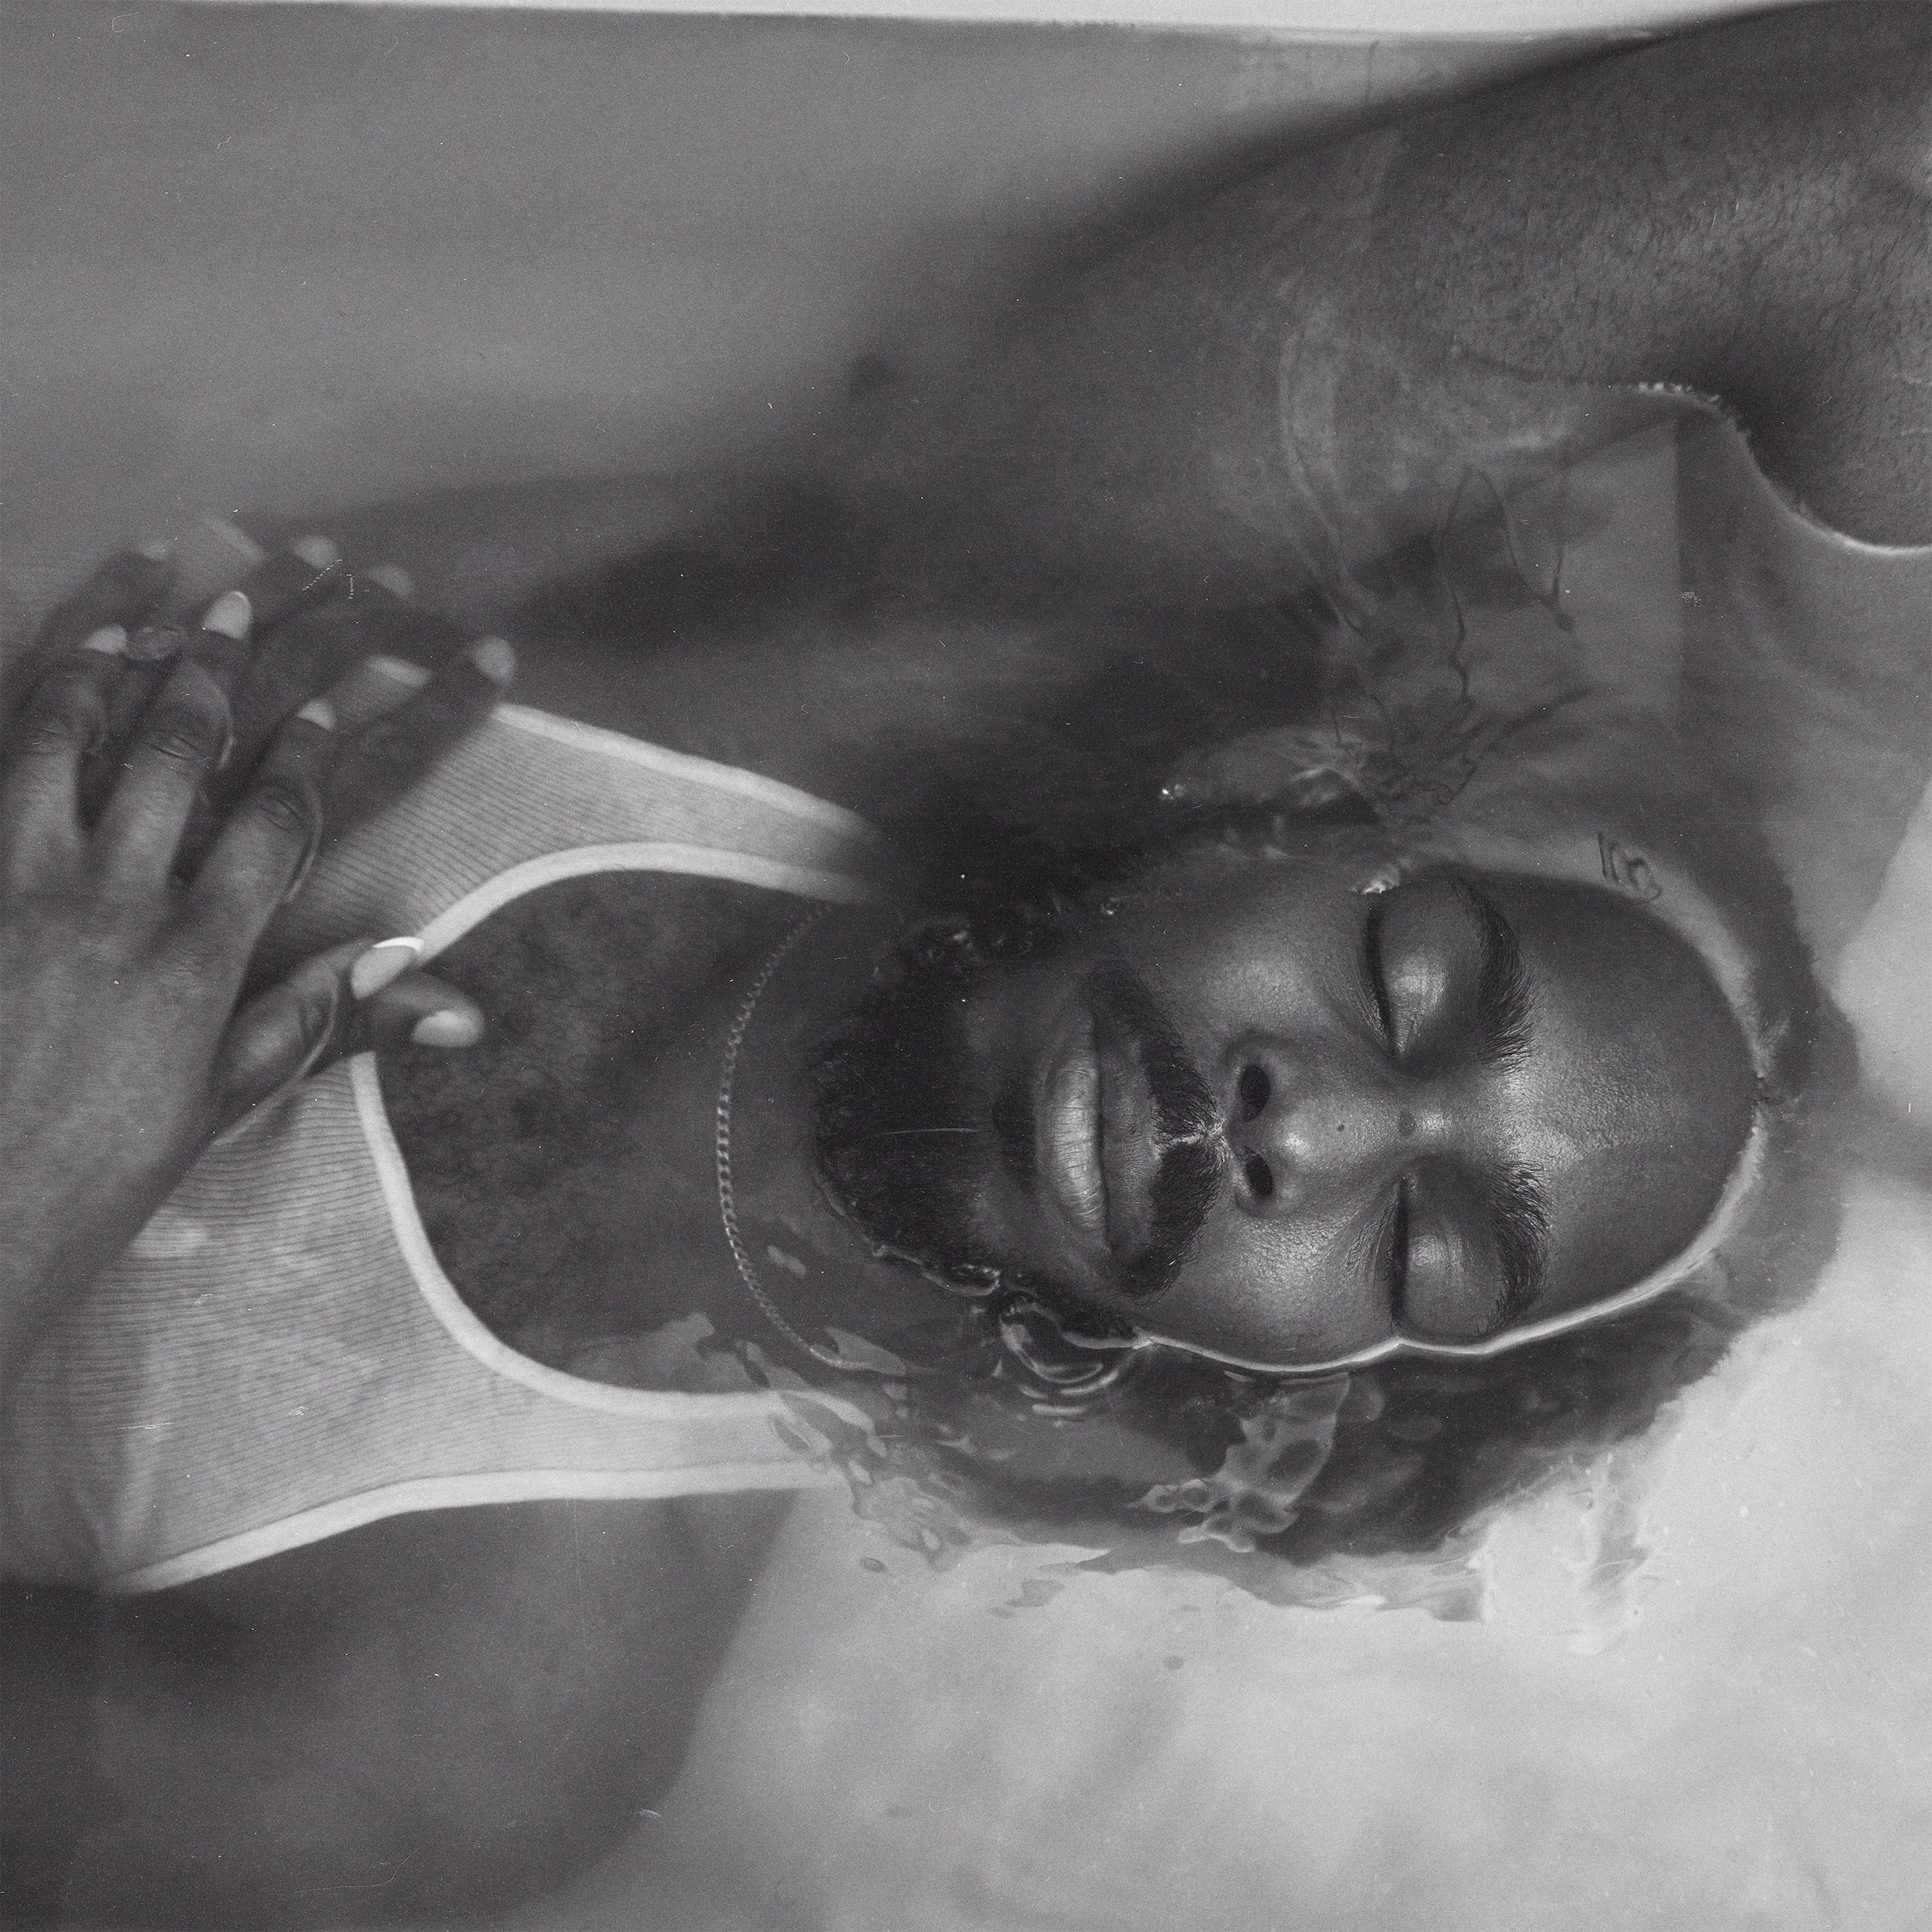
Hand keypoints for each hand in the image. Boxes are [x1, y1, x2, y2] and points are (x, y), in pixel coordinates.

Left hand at [0, 540, 509, 1391]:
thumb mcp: (219, 1104)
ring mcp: (25, 869)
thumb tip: (457, 999)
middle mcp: (118, 892)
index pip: (300, 807)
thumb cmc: (90, 1169)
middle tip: (340, 572)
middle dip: (284, 642)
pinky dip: (53, 668)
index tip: (423, 669)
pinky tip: (92, 622)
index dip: (368, 725)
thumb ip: (325, 1027)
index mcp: (201, 954)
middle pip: (211, 731)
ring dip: (161, 630)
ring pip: (97, 712)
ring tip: (215, 558)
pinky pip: (12, 739)